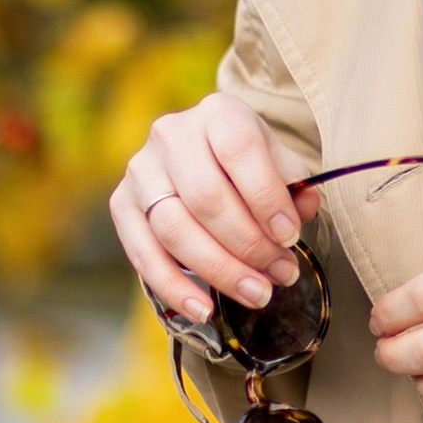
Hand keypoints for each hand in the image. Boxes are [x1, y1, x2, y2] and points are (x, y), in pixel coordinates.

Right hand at [110, 93, 305, 324]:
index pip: (240, 151)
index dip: (266, 197)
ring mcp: (140, 169)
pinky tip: (204, 309)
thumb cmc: (250, 164)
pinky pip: (143, 254)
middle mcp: (171, 134)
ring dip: (218, 270)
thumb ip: (295, 186)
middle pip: (206, 198)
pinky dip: (174, 287)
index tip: (290, 237)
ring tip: (256, 293)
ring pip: (174, 229)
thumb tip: (301, 211)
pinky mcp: (121, 204)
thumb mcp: (279, 163)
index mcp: (218, 113)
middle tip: (281, 274)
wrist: (207, 155)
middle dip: (248, 244)